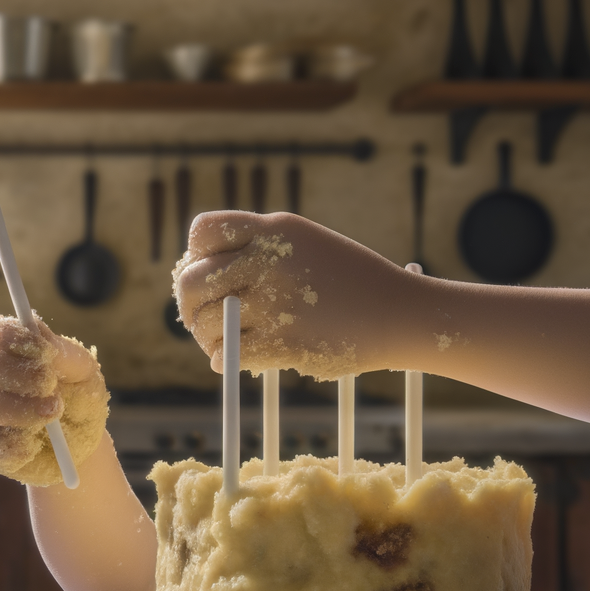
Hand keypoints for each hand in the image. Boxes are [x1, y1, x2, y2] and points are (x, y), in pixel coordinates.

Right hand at [0, 314, 106, 485]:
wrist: (84, 447)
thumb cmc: (81, 401)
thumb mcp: (83, 374)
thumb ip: (64, 353)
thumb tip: (40, 336)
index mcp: (12, 351)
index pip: (0, 333)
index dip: (17, 338)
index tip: (47, 353)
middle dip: (13, 372)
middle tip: (49, 386)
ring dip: (15, 409)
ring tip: (52, 414)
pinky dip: (13, 446)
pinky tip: (34, 446)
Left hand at [172, 211, 426, 379]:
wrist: (402, 313)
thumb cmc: (349, 282)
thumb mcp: (304, 246)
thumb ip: (257, 252)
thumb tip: (198, 278)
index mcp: (274, 230)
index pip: (203, 232)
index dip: (196, 257)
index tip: (210, 276)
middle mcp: (269, 260)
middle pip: (190, 280)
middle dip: (187, 305)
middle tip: (199, 318)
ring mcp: (275, 301)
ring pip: (203, 322)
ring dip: (206, 337)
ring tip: (222, 341)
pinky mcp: (283, 341)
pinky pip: (225, 353)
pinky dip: (223, 359)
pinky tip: (233, 358)